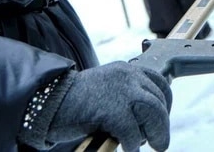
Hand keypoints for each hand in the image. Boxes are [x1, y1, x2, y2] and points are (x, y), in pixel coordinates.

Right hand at [26, 62, 171, 150]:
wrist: (48, 102)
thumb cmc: (73, 102)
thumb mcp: (106, 92)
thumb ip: (125, 97)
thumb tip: (146, 120)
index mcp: (126, 70)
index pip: (159, 82)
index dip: (166, 103)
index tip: (162, 119)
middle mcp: (127, 75)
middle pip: (158, 100)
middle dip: (162, 124)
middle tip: (160, 142)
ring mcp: (121, 91)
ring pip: (152, 113)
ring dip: (155, 133)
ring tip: (153, 145)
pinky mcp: (112, 109)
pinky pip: (132, 132)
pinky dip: (132, 144)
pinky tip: (126, 148)